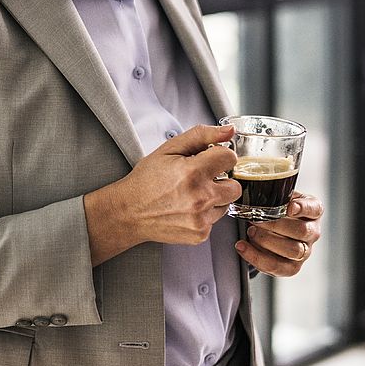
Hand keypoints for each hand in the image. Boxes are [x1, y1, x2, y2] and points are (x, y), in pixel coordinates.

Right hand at [84, 125, 241, 264]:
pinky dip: (205, 215)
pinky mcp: (200, 234)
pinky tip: (186, 209)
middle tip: (201, 180)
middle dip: (222, 180)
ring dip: (214, 198)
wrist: (129, 212)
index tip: (210, 160)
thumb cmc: (146, 180)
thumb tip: (229, 131)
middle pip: (235, 186)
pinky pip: (215, 221)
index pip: (230, 158)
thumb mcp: (169, 149)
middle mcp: (200, 197)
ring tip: (191, 195)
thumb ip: (201, 135)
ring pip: (226, 204)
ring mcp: (201, 219)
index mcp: (193, 172)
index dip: (220, 157)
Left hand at [234, 191, 323, 275]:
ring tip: (250, 231)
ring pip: (292, 250)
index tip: (290, 207)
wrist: (269, 229)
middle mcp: (312, 232)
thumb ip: (275, 194)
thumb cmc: (275, 211)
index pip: (314, 208)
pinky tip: (242, 246)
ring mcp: (304, 251)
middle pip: (302, 231)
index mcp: (312, 211)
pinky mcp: (292, 267)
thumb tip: (258, 192)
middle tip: (256, 220)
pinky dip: (256, 257)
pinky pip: (277, 267)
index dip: (303, 208)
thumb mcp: (279, 198)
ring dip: (267, 241)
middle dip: (276, 225)